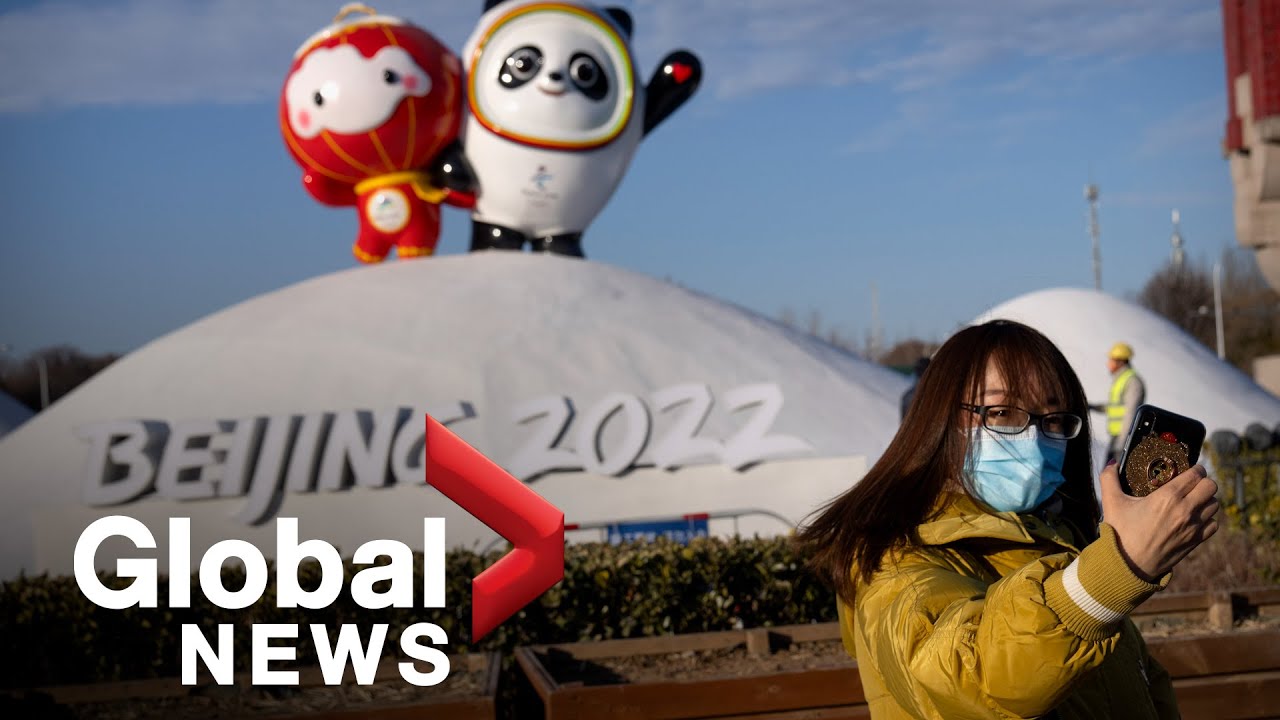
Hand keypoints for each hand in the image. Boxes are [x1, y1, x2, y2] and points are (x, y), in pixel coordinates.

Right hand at [1099, 461, 1218, 581]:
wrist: (1129, 565)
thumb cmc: (1120, 532)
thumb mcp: (1111, 502)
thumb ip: (1109, 478)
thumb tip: (1113, 462)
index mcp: (1167, 497)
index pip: (1196, 475)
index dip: (1196, 469)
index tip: (1190, 469)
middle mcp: (1185, 510)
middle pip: (1211, 486)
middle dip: (1204, 482)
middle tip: (1193, 483)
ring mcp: (1193, 527)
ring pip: (1214, 504)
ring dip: (1207, 500)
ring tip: (1195, 500)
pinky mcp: (1195, 541)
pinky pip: (1213, 524)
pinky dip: (1207, 519)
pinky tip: (1195, 518)